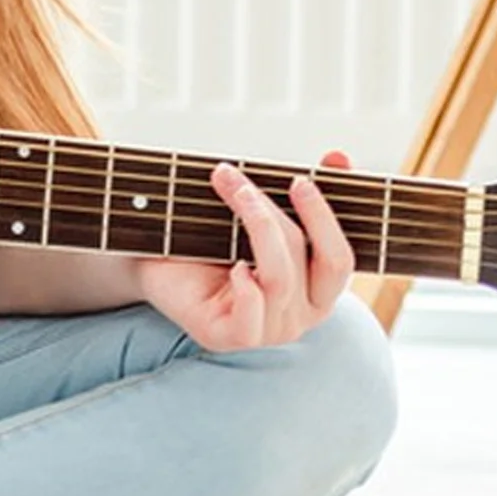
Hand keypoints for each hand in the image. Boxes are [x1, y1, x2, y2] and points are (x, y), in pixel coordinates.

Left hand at [136, 150, 355, 351]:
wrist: (157, 263)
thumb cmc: (212, 243)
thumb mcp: (263, 212)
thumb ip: (307, 191)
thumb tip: (339, 157)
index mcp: (316, 291)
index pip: (339, 260)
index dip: (325, 219)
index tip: (301, 179)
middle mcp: (298, 317)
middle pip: (310, 263)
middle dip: (278, 216)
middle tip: (243, 184)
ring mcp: (267, 331)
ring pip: (280, 280)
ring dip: (255, 228)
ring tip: (228, 195)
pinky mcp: (230, 338)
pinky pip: (251, 317)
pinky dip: (245, 287)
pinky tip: (233, 265)